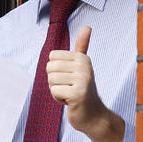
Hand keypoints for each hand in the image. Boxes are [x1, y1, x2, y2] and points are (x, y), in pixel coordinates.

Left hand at [47, 26, 123, 141]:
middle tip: (68, 87)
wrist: (93, 115)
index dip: (55, 70)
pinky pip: (54, 91)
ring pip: (51, 80)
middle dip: (54, 81)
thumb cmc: (82, 89)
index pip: (51, 57)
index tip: (68, 78)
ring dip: (56, 90)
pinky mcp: (78, 94)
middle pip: (49, 68)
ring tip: (69, 94)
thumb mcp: (81, 66)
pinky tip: (70, 101)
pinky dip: (58, 98)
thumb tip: (87, 26)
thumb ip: (81, 46)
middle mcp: (84, 66)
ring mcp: (83, 80)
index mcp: (82, 58)